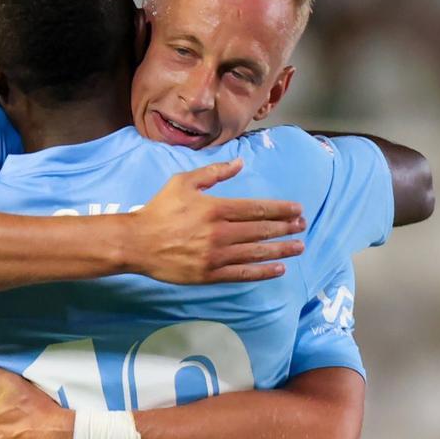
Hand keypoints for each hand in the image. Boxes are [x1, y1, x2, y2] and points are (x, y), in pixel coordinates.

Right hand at [128, 158, 304, 283]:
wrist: (137, 243)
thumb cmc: (159, 210)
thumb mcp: (183, 182)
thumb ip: (213, 172)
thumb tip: (239, 164)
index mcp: (216, 208)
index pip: (257, 209)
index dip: (281, 210)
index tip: (297, 210)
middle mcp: (220, 232)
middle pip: (261, 230)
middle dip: (285, 228)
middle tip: (302, 226)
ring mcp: (216, 256)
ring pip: (256, 252)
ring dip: (281, 249)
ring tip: (298, 247)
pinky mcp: (209, 275)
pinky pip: (243, 274)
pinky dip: (263, 271)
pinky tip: (279, 268)